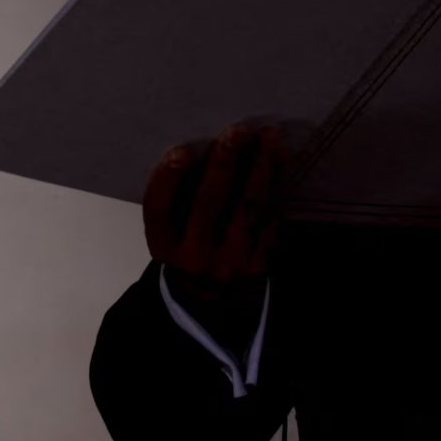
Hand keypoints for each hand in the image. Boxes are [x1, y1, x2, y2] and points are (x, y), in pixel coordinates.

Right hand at [142, 121, 298, 330]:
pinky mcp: (258, 264)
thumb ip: (176, 205)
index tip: (180, 151)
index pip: (159, 210)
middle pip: (208, 204)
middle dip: (224, 164)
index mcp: (163, 247)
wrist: (212, 309)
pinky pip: (271, 220)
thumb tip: (199, 148)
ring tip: (269, 137)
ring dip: (261, 169)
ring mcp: (229, 262)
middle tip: (237, 131)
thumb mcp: (169, 238)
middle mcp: (194, 256)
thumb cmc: (187, 255)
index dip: (167, 181)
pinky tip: (281, 162)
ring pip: (246, 209)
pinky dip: (278, 188)